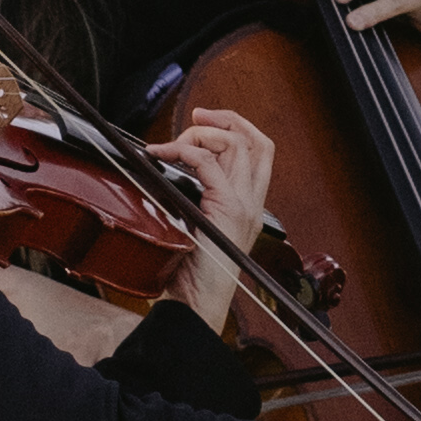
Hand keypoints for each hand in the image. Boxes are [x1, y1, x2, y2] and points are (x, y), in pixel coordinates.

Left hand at [159, 103, 273, 324]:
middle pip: (257, 141)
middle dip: (227, 119)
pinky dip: (183, 151)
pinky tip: (162, 155)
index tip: (203, 121)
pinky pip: (208, 164)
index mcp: (249, 206)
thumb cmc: (190, 274)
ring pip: (238, 145)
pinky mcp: (227, 210)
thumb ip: (195, 200)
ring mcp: (243, 206)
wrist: (195, 305)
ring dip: (202, 134)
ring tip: (175, 144)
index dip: (235, 127)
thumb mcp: (195, 228)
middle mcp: (253, 203)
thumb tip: (167, 169)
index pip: (259, 152)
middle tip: (197, 115)